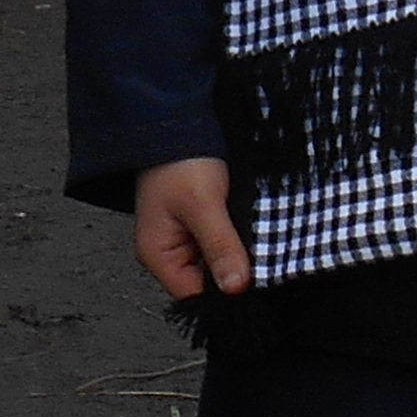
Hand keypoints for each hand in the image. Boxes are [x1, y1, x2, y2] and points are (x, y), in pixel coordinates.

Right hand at [133, 156, 253, 302]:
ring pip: (218, 261)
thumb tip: (235, 287)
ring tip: (254, 236)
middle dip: (233, 269)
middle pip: (207, 281)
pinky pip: (221, 242)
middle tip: (258, 255)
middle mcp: (168, 250)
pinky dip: (236, 237)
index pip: (194, 295)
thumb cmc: (179, 160)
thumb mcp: (204, 205)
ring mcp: (184, 237)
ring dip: (236, 252)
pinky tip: (249, 226)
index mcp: (157, 254)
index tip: (252, 282)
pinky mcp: (200, 223)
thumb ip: (220, 247)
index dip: (223, 293)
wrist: (179, 121)